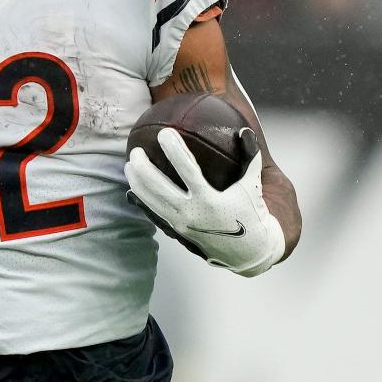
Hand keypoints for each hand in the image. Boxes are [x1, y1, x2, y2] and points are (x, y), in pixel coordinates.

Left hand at [124, 127, 284, 276]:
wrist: (248, 251)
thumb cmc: (251, 212)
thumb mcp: (252, 185)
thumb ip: (249, 158)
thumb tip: (245, 131)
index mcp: (210, 200)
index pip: (187, 170)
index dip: (174, 150)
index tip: (164, 133)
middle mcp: (192, 213)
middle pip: (159, 187)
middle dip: (143, 167)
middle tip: (136, 150)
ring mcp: (181, 224)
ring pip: (151, 200)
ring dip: (137, 182)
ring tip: (129, 164)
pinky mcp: (176, 230)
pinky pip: (154, 211)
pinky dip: (142, 198)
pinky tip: (133, 186)